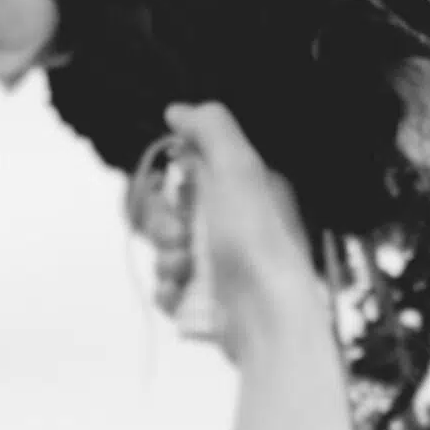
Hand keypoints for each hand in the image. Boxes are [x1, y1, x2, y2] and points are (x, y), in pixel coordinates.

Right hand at [127, 104, 327, 362]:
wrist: (268, 317)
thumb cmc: (258, 242)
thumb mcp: (239, 167)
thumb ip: (209, 128)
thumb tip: (177, 112)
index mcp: (243, 188)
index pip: (188, 173)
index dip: (167, 183)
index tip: (167, 190)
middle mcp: (232, 223)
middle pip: (169, 212)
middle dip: (162, 224)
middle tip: (179, 237)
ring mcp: (219, 265)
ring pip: (166, 252)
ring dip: (166, 260)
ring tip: (185, 271)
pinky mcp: (208, 301)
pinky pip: (170, 288)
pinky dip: (169, 290)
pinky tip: (182, 294)